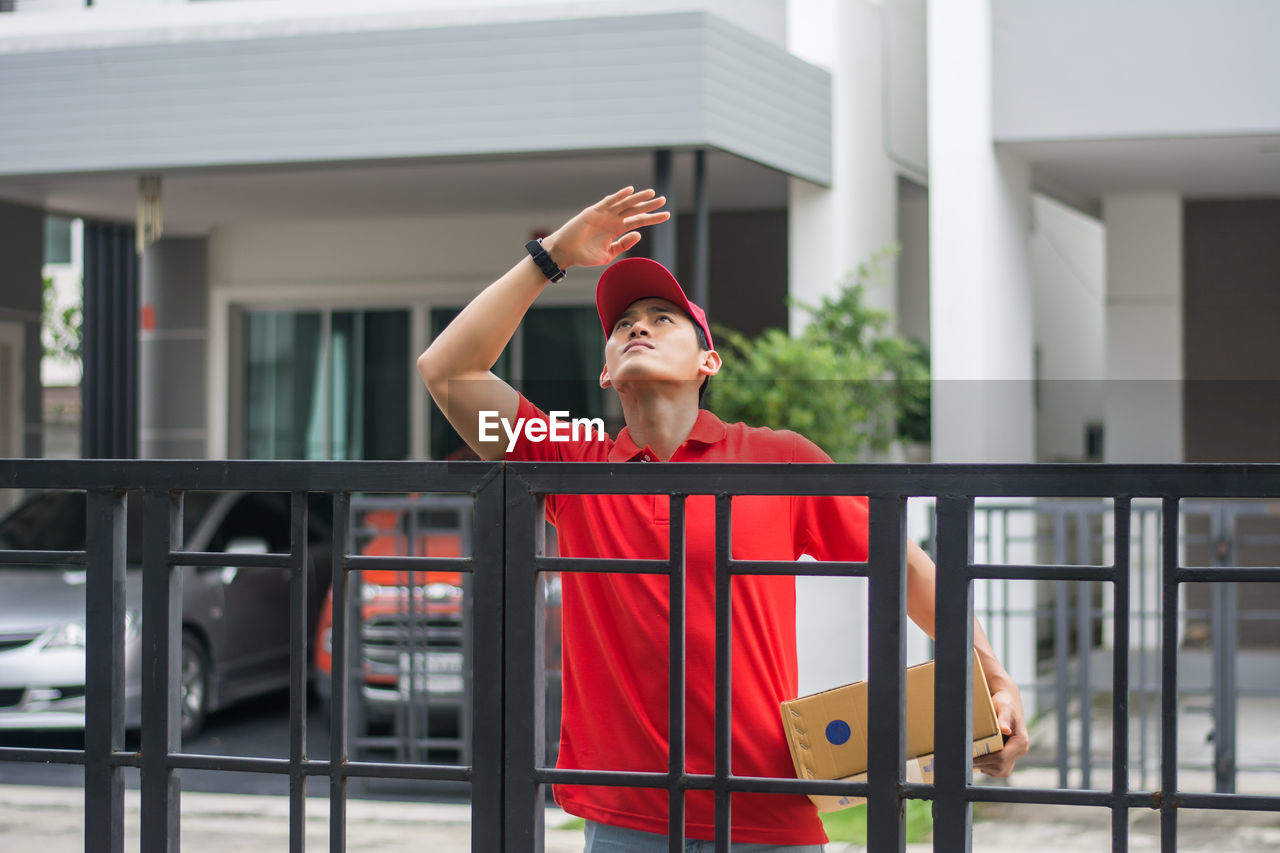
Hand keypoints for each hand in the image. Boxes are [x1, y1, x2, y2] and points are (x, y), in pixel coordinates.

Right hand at [541, 187, 668, 269]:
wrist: (566, 253)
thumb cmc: (585, 256)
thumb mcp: (608, 254)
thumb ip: (623, 245)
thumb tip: (639, 234)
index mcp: (617, 230)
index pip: (638, 222)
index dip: (652, 218)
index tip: (666, 215)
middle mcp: (613, 219)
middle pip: (634, 210)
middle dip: (649, 205)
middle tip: (663, 200)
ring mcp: (604, 214)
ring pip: (624, 204)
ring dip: (637, 198)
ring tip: (651, 193)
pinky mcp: (594, 211)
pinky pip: (609, 201)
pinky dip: (619, 196)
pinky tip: (630, 191)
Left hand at [973, 684, 1028, 777]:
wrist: (1007, 701)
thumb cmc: (1004, 703)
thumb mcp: (1004, 708)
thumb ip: (1004, 718)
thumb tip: (1005, 730)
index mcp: (1021, 742)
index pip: (1003, 757)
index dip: (986, 760)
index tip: (971, 758)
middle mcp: (1020, 750)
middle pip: (1001, 767)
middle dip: (983, 765)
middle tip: (967, 760)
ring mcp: (1015, 754)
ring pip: (1001, 771)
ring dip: (986, 768)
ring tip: (971, 760)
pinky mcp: (1009, 755)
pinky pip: (1000, 768)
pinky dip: (988, 767)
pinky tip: (978, 759)